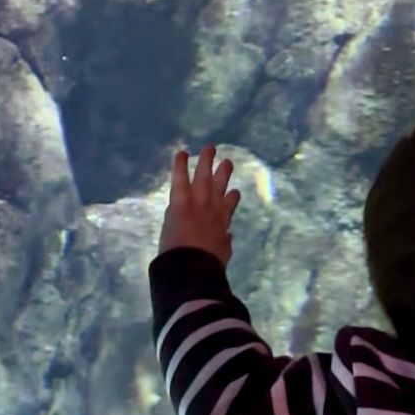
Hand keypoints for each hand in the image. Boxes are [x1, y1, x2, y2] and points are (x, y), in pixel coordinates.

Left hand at [157, 145, 240, 264]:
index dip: (232, 198)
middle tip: (227, 162)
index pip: (229, 206)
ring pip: (203, 176)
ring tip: (210, 148)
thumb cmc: (206, 265)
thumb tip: (228, 238)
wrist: (191, 266)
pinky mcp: (181, 201)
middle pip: (219, 186)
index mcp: (223, 223)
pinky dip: (180, 165)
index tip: (235, 192)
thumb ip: (224, 244)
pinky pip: (180, 179)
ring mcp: (198, 202)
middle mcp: (213, 208)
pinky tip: (181, 153)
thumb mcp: (222, 255)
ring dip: (207, 161)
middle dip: (223, 173)